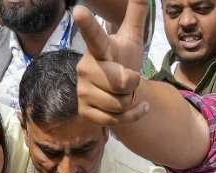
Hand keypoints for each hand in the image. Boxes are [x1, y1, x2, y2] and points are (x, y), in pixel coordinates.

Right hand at [74, 0, 149, 126]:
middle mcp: (85, 68)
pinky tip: (135, 107)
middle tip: (128, 79)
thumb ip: (137, 12)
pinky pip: (117, 119)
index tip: (79, 10)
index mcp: (99, 49)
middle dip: (133, 84)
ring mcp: (82, 91)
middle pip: (122, 83)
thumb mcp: (133, 36)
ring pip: (119, 104)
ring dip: (130, 100)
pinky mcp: (85, 112)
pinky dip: (133, 115)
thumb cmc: (124, 59)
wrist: (119, 91)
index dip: (87, 23)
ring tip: (123, 93)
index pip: (94, 35)